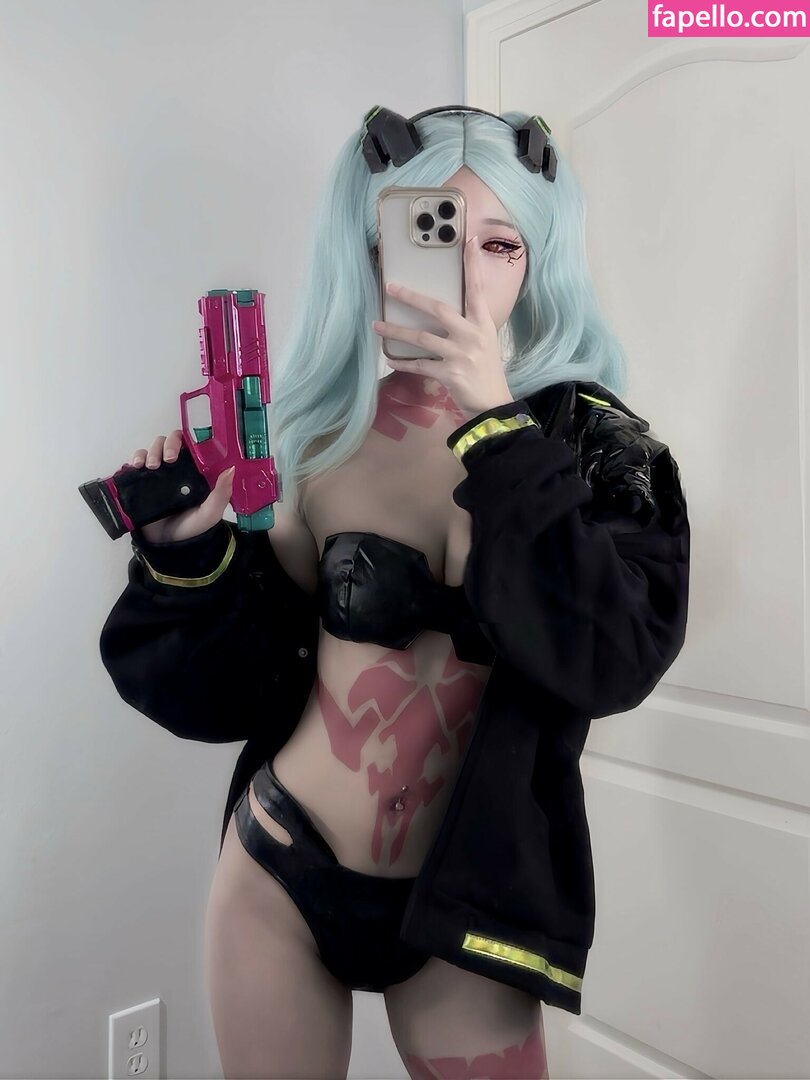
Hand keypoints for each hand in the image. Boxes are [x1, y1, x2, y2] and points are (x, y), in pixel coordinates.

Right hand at [128, 429, 234, 543]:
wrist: (167, 545)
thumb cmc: (192, 528)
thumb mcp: (210, 513)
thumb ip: (221, 493)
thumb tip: (231, 469)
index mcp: (196, 471)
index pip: (193, 445)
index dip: (189, 440)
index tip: (185, 448)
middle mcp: (178, 468)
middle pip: (171, 441)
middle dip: (168, 444)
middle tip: (168, 459)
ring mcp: (159, 472)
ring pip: (153, 448)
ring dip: (151, 451)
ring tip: (150, 466)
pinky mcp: (142, 479)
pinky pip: (136, 460)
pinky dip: (135, 458)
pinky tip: (136, 466)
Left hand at [372, 234, 514, 420]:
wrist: (493, 404)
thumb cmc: (486, 371)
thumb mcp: (485, 342)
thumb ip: (468, 325)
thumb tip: (443, 312)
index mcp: (482, 324)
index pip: (477, 289)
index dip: (472, 265)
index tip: (468, 241)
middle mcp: (472, 335)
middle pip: (438, 309)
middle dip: (412, 298)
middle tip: (390, 287)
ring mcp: (461, 355)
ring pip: (422, 338)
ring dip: (396, 332)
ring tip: (377, 326)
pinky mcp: (450, 374)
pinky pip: (420, 365)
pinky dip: (403, 362)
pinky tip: (389, 358)